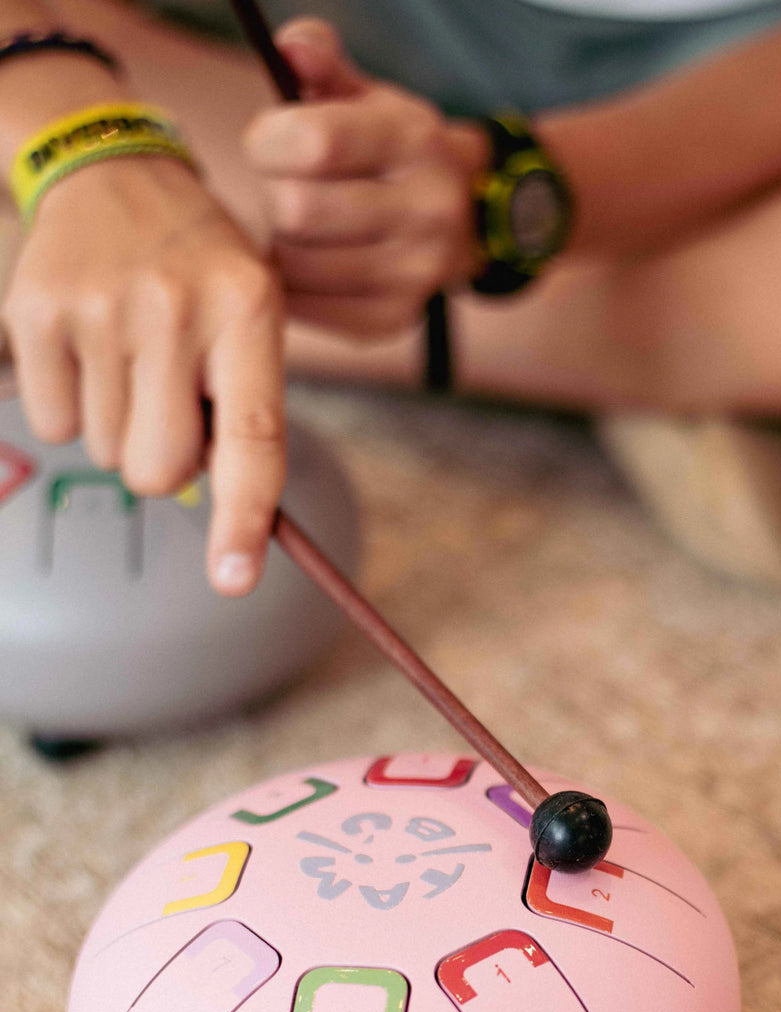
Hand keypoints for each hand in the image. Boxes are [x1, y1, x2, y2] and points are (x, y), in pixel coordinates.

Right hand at [1, 155, 284, 594]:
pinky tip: (90, 349)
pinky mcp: (37, 313)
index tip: (233, 580)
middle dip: (162, 458)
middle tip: (166, 397)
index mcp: (249, 310)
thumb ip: (242, 412)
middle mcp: (177, 308)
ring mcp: (101, 309)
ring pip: (106, 454)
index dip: (243, 519)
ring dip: (118, 425)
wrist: (112, 171)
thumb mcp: (249, 317)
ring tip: (129, 355)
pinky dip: (73, 406)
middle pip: (159, 470)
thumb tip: (210, 506)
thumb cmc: (198, 268)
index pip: (253, 439)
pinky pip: (58, 426)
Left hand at [243, 17, 479, 339]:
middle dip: (273, 194)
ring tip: (299, 227)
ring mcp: (413, 274)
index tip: (270, 143)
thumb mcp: (367, 98)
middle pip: (296, 210)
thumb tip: (293, 46)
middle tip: (285, 188)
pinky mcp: (391, 320)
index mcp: (416, 142)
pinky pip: (305, 306)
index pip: (315, 142)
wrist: (466, 221)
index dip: (268, 141)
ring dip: (279, 242)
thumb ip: (322, 63)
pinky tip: (308, 261)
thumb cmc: (393, 153)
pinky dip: (291, 284)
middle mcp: (426, 211)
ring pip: (295, 263)